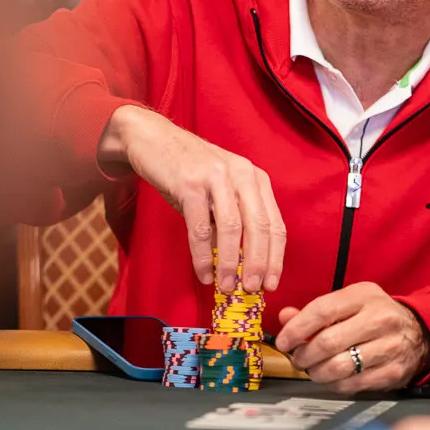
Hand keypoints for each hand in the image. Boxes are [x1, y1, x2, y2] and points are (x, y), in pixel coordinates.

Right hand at [98, 105, 285, 292]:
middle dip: (258, 264)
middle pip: (259, 227)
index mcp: (256, 178)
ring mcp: (217, 176)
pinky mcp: (191, 182)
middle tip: (253, 290)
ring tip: (228, 287)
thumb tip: (243, 265)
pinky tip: (204, 273)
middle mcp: (242, 174)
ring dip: (230, 263)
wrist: (154, 139)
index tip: (271, 283)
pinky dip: (203, 255)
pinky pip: (201, 227)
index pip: (275, 223)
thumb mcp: (221, 191)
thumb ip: (235, 219)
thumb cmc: (189, 172)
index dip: (275, 257)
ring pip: (233, 228)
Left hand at [273, 282, 429, 393]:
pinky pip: (351, 385)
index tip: (283, 340)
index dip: (297, 328)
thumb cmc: (376, 316)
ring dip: (316, 372)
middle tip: (297, 358)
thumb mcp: (350, 302)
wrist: (418, 334)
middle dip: (303, 355)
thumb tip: (285, 317)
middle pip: (328, 342)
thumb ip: (317, 310)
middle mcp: (379, 319)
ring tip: (312, 369)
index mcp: (364, 296)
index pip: (323, 310)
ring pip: (338, 367)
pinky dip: (333, 384)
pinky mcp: (391, 372)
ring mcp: (388, 347)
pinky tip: (331, 378)